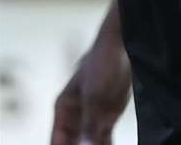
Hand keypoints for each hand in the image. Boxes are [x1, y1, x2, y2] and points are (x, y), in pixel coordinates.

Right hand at [51, 23, 130, 144]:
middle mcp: (76, 115)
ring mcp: (94, 115)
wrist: (123, 46)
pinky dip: (107, 143)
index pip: (57, 140)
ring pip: (90, 141)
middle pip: (73, 143)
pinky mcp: (110, 114)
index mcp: (64, 109)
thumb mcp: (93, 94)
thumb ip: (90, 121)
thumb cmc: (101, 61)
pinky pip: (105, 135)